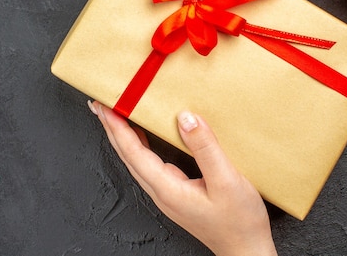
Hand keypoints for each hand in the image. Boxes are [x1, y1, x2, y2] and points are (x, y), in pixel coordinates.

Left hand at [88, 101, 276, 255]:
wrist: (246, 250)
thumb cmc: (239, 221)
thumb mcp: (227, 180)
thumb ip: (205, 148)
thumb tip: (185, 118)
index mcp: (167, 189)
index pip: (133, 152)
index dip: (117, 127)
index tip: (105, 106)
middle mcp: (161, 192)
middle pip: (127, 155)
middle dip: (112, 129)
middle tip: (100, 104)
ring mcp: (166, 194)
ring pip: (136, 160)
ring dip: (123, 136)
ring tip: (115, 115)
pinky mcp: (175, 193)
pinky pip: (149, 164)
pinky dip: (140, 145)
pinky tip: (142, 136)